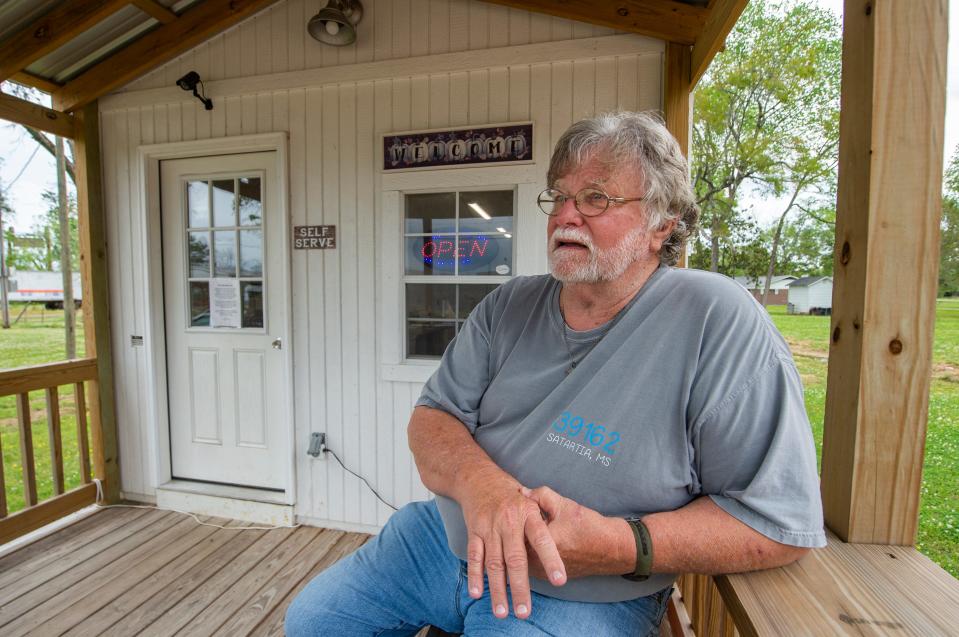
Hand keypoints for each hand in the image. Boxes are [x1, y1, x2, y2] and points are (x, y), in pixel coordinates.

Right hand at [459, 472, 567, 619]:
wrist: (479, 479)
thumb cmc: (511, 494)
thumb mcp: (533, 497)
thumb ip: (546, 516)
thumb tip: (562, 537)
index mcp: (528, 513)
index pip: (542, 539)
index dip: (551, 560)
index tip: (560, 581)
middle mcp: (508, 522)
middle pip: (515, 559)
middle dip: (520, 588)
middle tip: (525, 612)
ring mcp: (489, 528)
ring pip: (494, 564)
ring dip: (497, 590)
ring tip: (503, 612)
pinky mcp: (474, 532)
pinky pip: (474, 557)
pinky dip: (475, 576)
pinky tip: (478, 593)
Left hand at [523, 486, 633, 578]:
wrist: (610, 549)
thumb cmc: (588, 526)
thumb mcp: (565, 505)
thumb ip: (540, 495)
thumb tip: (522, 492)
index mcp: (543, 542)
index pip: (514, 531)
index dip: (512, 517)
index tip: (510, 507)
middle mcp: (540, 562)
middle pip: (513, 546)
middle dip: (513, 532)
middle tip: (513, 518)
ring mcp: (542, 572)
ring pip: (520, 556)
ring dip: (519, 544)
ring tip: (522, 529)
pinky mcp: (546, 577)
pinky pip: (528, 563)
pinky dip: (527, 552)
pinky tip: (530, 541)